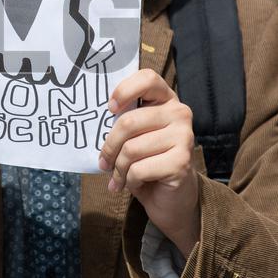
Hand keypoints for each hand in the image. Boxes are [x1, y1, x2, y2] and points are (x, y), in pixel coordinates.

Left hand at [98, 69, 199, 257]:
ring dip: (118, 168)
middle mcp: (179, 113)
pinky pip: (138, 169)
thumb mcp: (135, 137)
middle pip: (129, 122)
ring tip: (118, 177)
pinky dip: (128, 180)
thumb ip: (124, 121)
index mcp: (166, 100)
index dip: (124, 91)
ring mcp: (184, 137)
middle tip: (103, 162)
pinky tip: (132, 184)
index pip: (147, 79)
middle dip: (109, 147)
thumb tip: (92, 118)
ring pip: (131, 149)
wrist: (172, 199)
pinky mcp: (182, 162)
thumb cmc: (148, 162)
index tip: (110, 109)